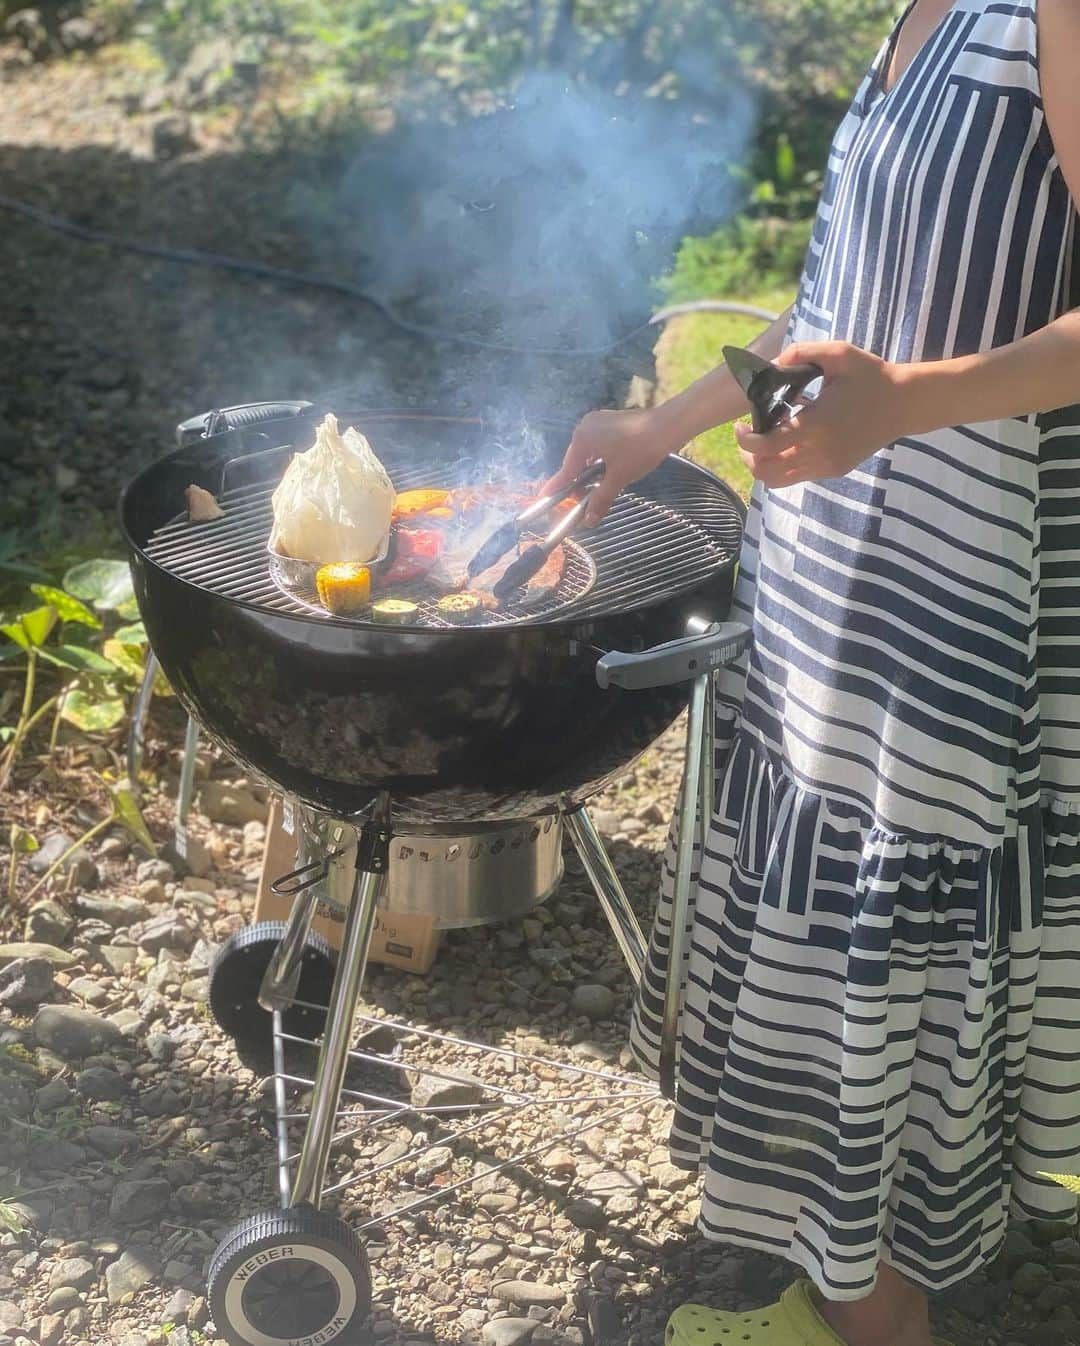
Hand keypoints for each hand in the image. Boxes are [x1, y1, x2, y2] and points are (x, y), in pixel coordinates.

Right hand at [543, 407, 679, 524]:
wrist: (668, 427)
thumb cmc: (639, 450)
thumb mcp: (618, 478)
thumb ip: (601, 499)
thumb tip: (589, 521)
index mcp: (582, 438)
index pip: (567, 469)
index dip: (558, 487)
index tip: (544, 498)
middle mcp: (586, 426)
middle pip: (576, 461)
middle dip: (579, 481)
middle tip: (582, 501)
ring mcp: (599, 421)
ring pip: (588, 453)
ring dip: (591, 472)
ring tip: (597, 489)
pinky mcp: (611, 421)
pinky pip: (598, 445)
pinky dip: (600, 460)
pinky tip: (608, 471)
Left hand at [733, 341, 910, 487]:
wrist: (904, 403)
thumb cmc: (870, 375)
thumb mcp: (839, 353)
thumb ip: (803, 352)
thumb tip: (774, 363)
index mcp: (816, 425)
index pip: (766, 446)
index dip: (744, 440)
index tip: (739, 426)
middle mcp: (819, 451)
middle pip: (765, 471)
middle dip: (748, 456)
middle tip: (748, 436)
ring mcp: (827, 465)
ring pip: (778, 481)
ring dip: (764, 464)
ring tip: (764, 443)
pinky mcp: (834, 470)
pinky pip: (797, 477)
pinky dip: (783, 465)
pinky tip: (788, 442)